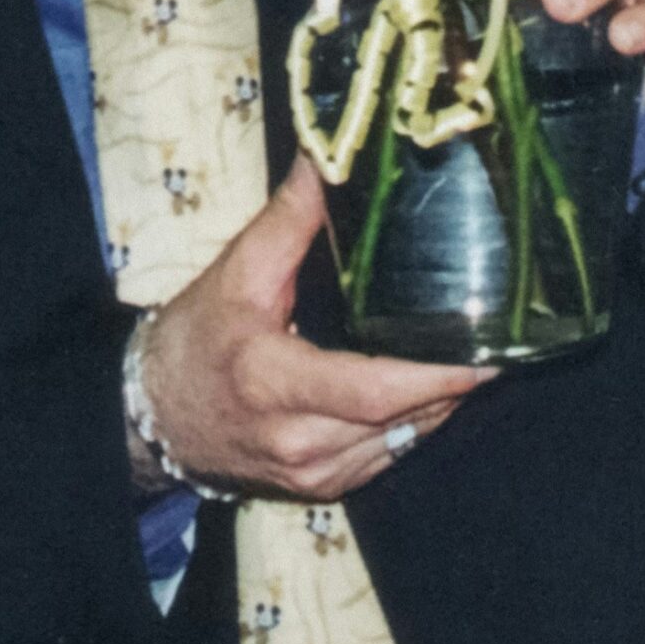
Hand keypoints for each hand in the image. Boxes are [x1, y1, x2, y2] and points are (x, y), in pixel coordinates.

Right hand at [135, 158, 489, 499]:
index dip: (437, 378)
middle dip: (453, 384)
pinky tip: (425, 390)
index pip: (374, 392)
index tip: (484, 355)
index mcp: (274, 382)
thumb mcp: (236, 274)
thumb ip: (289, 219)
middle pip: (403, 420)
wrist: (151, 416)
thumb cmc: (194, 340)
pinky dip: (412, 425)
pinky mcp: (321, 488)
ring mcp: (312, 474)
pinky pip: (386, 457)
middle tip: (493, 340)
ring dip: (439, 405)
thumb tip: (326, 154)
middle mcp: (299, 441)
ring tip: (468, 359)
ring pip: (403, 443)